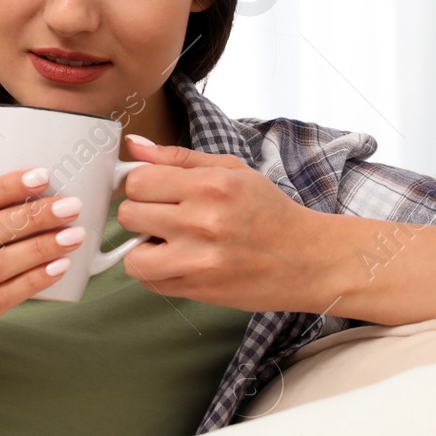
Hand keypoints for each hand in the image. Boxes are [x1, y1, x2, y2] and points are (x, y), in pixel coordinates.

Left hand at [117, 134, 320, 312]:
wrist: (307, 260)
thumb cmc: (270, 212)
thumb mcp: (232, 170)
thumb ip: (178, 158)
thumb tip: (133, 146)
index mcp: (210, 185)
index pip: (138, 180)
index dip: (140, 185)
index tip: (152, 191)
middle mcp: (201, 222)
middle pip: (128, 214)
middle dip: (141, 214)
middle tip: (164, 216)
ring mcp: (197, 260)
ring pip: (132, 255)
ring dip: (143, 248)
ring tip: (168, 242)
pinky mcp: (197, 289)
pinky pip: (149, 282)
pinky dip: (157, 272)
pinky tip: (179, 260)